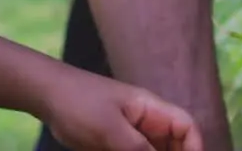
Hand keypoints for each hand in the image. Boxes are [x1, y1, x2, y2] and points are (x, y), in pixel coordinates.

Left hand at [39, 69, 203, 150]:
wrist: (46, 96)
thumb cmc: (79, 103)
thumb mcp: (110, 129)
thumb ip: (138, 150)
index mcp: (151, 110)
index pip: (186, 127)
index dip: (195, 148)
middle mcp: (145, 123)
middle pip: (173, 146)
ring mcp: (130, 135)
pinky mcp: (114, 146)